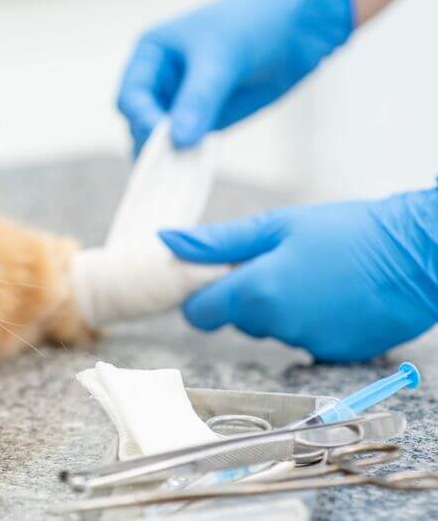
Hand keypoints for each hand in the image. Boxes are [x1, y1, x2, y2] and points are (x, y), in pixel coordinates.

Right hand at [117, 0, 353, 152]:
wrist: (297, 24)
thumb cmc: (252, 23)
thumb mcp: (221, 59)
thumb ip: (198, 100)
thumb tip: (178, 141)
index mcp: (151, 56)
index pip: (131, 97)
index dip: (142, 119)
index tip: (163, 140)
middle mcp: (160, 82)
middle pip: (140, 123)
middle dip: (153, 143)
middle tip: (171, 164)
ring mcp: (181, 103)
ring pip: (162, 140)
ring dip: (169, 156)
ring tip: (182, 172)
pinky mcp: (205, 119)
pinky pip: (188, 146)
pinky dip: (189, 159)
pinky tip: (196, 170)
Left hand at [158, 189, 437, 361]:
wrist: (421, 255)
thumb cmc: (349, 231)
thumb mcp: (276, 225)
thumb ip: (217, 242)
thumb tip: (167, 242)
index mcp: (255, 293)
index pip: (199, 313)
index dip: (203, 294)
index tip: (216, 276)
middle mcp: (277, 327)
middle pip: (238, 318)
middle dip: (247, 294)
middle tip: (278, 261)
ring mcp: (308, 344)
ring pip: (272, 328)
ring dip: (281, 306)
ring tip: (314, 273)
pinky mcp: (335, 354)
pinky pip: (305, 338)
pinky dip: (311, 320)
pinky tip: (334, 295)